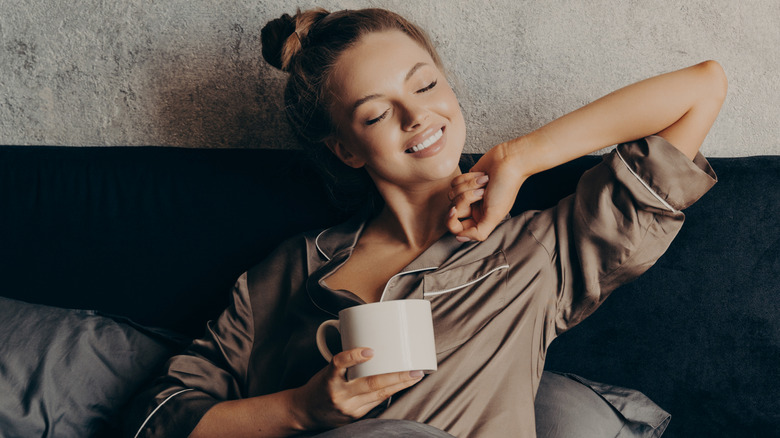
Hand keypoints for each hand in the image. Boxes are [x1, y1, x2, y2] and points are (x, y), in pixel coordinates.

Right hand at [292, 348, 423, 430]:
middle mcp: (339, 394)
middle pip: (370, 384)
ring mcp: (349, 407)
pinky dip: (390, 392)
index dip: (353, 356)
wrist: (305, 412)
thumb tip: (372, 344)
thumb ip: (347, 362)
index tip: (370, 351)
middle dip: (396, 376)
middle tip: (414, 369)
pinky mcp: (355, 416)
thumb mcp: (327, 370)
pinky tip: (402, 385)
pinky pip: (377, 402)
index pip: (339, 364)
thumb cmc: (320, 385)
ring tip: (415, 376)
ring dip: (400, 385)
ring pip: (379, 395)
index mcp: (329, 378)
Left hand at [447, 142, 527, 240]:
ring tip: (484, 182)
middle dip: (464, 199)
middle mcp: (474, 209)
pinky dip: (467, 177)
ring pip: (452, 195)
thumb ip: (479, 232)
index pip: (457, 229)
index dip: (451, 221)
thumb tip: (460, 238)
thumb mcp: (494, 215)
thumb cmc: (505, 187)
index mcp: (481, 220)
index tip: (454, 210)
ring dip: (468, 186)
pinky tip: (481, 175)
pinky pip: (454, 182)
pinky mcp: (465, 181)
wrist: (509, 161)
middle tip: (480, 193)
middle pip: (453, 210)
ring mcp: (468, 194)